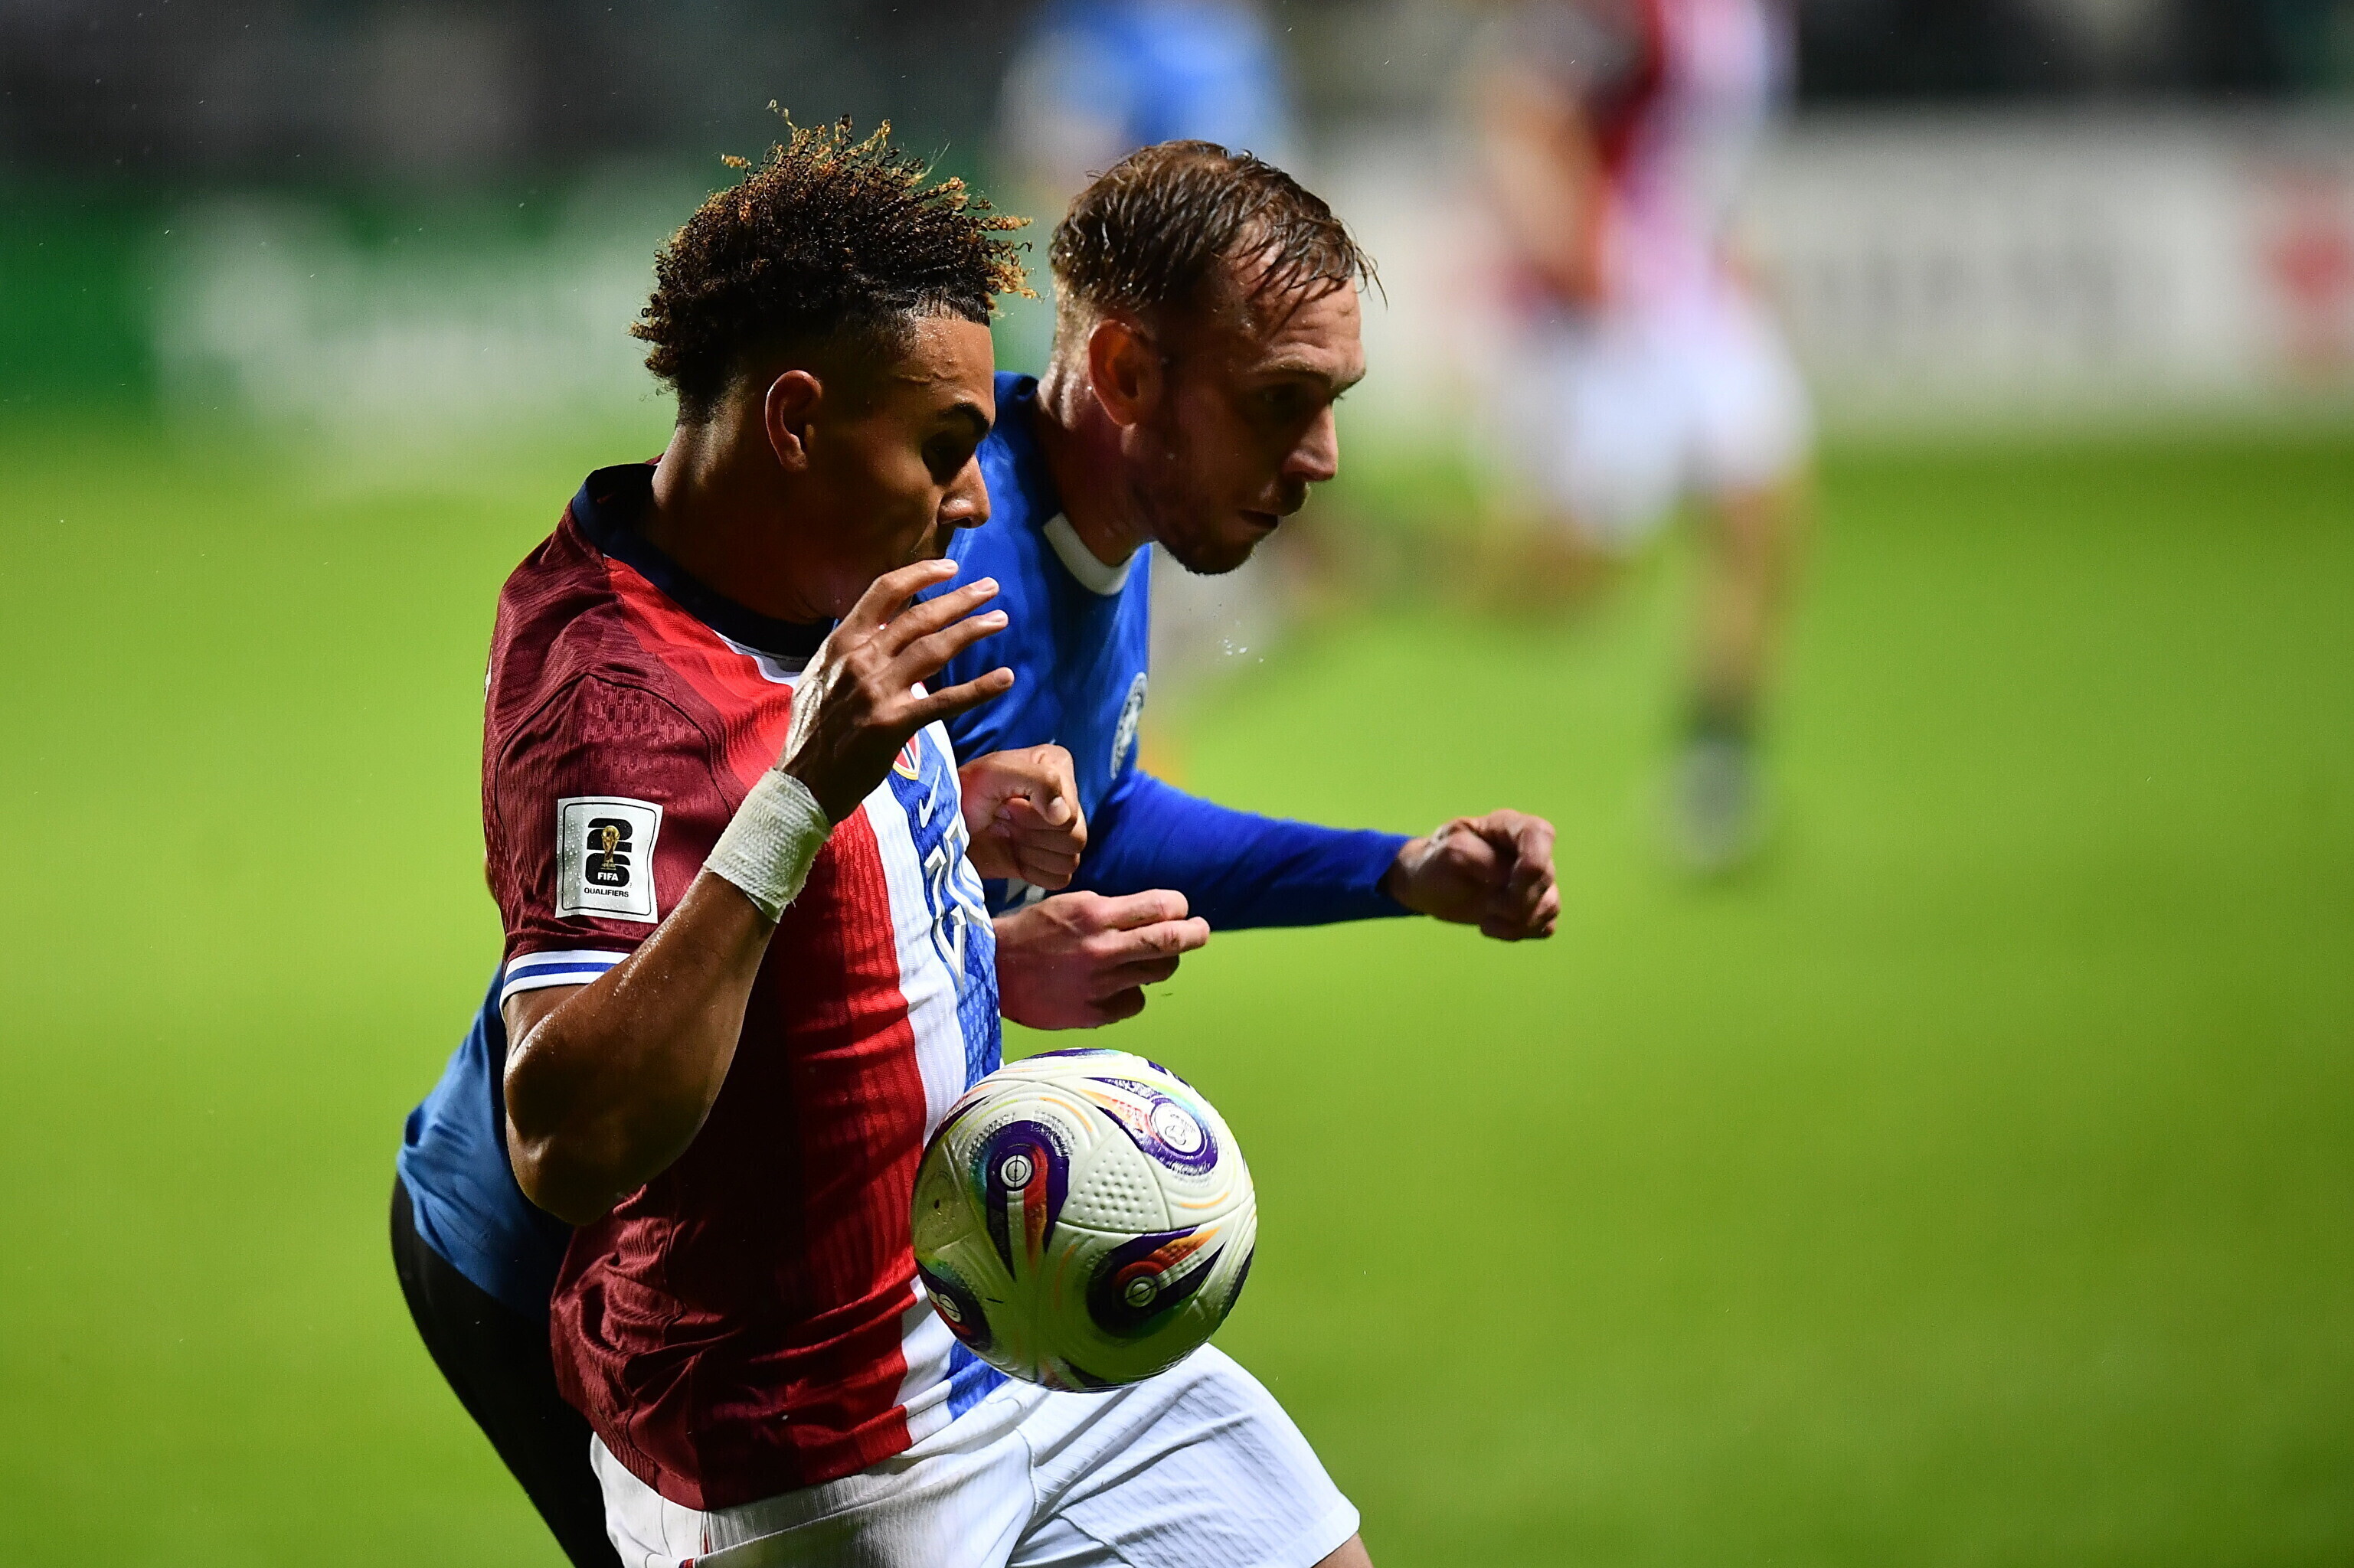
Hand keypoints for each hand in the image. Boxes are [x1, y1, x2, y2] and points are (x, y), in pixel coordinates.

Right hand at [781, 560, 1013, 821]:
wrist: (801, 782)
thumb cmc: (812, 730)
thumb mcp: (819, 675)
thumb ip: (849, 648)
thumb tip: (880, 626)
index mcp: (840, 643)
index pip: (884, 592)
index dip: (920, 575)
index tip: (950, 568)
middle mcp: (859, 660)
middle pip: (919, 617)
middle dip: (959, 599)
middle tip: (991, 587)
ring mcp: (877, 691)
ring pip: (934, 650)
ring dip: (972, 631)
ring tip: (1001, 620)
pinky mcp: (894, 724)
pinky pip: (944, 701)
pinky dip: (978, 688)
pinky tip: (1005, 679)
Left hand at [961, 745, 1086, 888]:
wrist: (940, 826)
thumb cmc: (963, 793)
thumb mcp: (995, 773)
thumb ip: (1039, 781)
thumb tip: (1063, 815)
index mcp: (1059, 768)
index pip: (1072, 812)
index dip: (1037, 816)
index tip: (1007, 803)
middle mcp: (1064, 798)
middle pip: (1076, 838)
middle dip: (1033, 834)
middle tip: (1003, 820)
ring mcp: (1056, 832)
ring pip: (1069, 860)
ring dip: (1032, 852)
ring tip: (1007, 835)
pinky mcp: (1046, 860)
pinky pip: (1060, 878)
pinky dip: (1034, 871)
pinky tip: (1012, 854)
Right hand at [995, 890, 1209, 1028]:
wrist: (991, 973)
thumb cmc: (1032, 933)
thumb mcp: (1070, 905)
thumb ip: (1112, 911)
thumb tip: (1158, 915)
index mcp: (1095, 913)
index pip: (1162, 907)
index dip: (1179, 907)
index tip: (1181, 909)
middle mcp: (1102, 948)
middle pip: (1170, 942)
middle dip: (1194, 933)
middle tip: (1199, 930)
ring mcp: (1099, 985)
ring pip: (1157, 972)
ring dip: (1161, 962)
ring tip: (1149, 958)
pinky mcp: (1093, 1014)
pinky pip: (1135, 1002)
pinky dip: (1131, 992)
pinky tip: (1115, 986)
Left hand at [1382, 809, 1558, 940]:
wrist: (1428, 883)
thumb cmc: (1438, 860)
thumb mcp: (1451, 851)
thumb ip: (1483, 860)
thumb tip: (1510, 881)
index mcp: (1511, 826)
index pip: (1540, 834)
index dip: (1531, 863)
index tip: (1505, 884)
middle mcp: (1530, 850)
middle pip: (1545, 876)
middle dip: (1515, 901)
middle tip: (1487, 906)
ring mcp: (1535, 880)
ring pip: (1550, 905)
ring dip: (1517, 921)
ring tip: (1485, 920)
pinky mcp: (1533, 907)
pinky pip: (1544, 926)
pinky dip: (1518, 932)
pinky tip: (1491, 927)